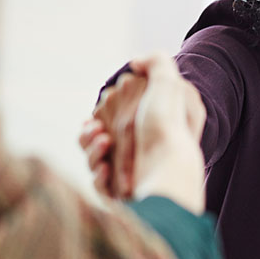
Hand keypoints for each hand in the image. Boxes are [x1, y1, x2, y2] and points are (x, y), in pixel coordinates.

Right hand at [80, 53, 205, 212]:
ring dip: (91, 150)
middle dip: (90, 132)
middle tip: (97, 130)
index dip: (102, 113)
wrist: (169, 171)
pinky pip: (99, 184)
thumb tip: (136, 62)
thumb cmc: (168, 127)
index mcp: (147, 128)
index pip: (113, 118)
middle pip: (97, 138)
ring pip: (93, 160)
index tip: (102, 109)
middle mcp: (138, 152)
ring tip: (104, 143)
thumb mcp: (169, 84)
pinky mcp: (121, 195)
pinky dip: (98, 175)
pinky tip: (106, 168)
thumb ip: (156, 63)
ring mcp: (129, 174)